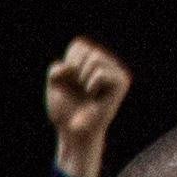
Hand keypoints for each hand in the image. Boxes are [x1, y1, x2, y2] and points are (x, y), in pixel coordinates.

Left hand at [43, 37, 131, 176]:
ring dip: (83, 79)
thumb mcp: (54, 84)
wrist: (73, 132)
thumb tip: (73, 69)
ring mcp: (116, 71)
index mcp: (92, 60)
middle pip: (86, 50)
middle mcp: (106, 62)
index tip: (70, 82)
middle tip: (79, 90)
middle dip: (75, 71)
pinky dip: (91, 86)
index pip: (78, 45)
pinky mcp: (122, 82)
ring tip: (87, 93)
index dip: (68, 64)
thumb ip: (56, 69)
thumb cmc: (65, 110)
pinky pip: (101, 73)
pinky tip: (94, 97)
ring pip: (95, 58)